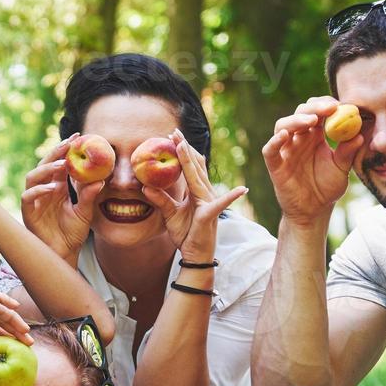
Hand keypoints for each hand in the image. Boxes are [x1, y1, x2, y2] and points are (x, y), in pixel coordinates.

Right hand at [21, 135, 101, 261]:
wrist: (64, 253)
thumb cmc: (73, 232)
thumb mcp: (85, 212)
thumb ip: (90, 196)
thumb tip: (102, 179)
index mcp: (57, 186)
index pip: (59, 163)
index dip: (66, 149)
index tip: (79, 137)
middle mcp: (44, 190)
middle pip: (44, 165)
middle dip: (55, 152)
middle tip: (69, 144)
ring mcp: (34, 200)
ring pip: (33, 177)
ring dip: (46, 169)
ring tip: (62, 165)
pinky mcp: (28, 212)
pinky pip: (28, 196)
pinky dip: (39, 190)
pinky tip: (52, 188)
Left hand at [141, 130, 246, 261]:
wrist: (195, 254)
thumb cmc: (186, 233)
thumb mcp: (169, 214)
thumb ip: (160, 200)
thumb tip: (144, 187)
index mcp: (196, 190)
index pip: (189, 166)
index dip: (181, 150)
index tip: (170, 135)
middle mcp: (205, 192)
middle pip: (194, 166)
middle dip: (184, 148)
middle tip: (173, 132)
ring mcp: (209, 202)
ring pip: (199, 177)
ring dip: (192, 160)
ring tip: (185, 146)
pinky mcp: (210, 214)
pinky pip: (220, 204)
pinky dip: (230, 196)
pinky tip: (241, 190)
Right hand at [261, 97, 361, 226]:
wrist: (314, 211)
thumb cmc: (327, 187)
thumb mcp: (341, 168)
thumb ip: (348, 152)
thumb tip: (360, 136)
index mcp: (315, 135)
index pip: (317, 112)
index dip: (325, 105)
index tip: (339, 105)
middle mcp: (299, 139)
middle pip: (300, 114)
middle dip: (313, 108)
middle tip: (328, 109)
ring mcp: (285, 150)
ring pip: (283, 126)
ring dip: (296, 120)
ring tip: (311, 120)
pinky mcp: (275, 165)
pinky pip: (270, 150)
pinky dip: (274, 141)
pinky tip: (285, 135)